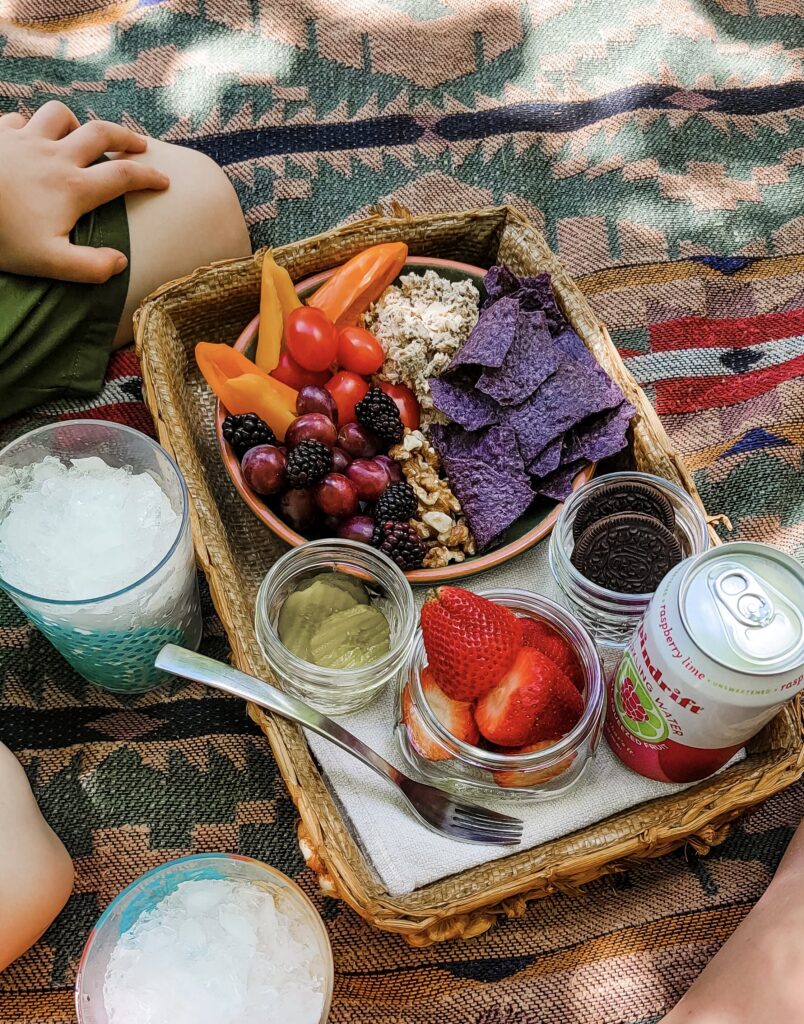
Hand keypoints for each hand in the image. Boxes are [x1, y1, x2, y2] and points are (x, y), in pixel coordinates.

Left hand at [0, 102, 168, 283]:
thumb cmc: (2, 237)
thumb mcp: (50, 262)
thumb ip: (90, 267)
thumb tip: (120, 262)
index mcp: (73, 187)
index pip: (124, 175)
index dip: (149, 177)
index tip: (164, 181)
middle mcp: (54, 156)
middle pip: (100, 133)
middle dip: (125, 137)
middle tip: (140, 146)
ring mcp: (23, 140)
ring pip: (59, 115)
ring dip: (75, 123)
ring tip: (81, 136)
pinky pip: (18, 119)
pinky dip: (30, 125)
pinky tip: (30, 138)